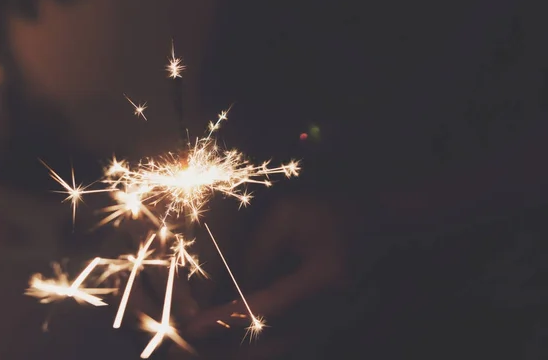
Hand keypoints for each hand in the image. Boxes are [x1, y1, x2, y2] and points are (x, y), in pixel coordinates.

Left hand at [178, 195, 345, 357]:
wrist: (364, 217)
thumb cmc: (323, 208)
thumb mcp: (284, 217)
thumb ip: (256, 254)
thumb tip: (230, 292)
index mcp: (321, 279)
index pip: (265, 306)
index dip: (226, 318)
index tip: (193, 327)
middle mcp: (327, 307)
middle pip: (272, 341)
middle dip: (228, 350)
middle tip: (188, 350)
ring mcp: (326, 316)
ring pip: (277, 345)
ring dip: (239, 350)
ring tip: (201, 349)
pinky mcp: (320, 316)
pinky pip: (284, 337)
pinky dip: (253, 342)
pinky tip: (227, 341)